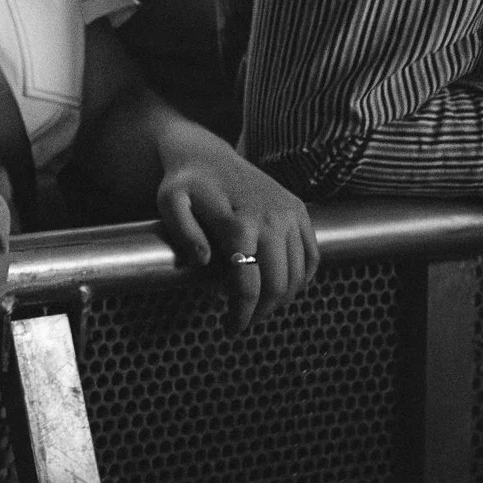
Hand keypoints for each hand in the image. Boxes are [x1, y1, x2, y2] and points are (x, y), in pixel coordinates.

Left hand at [153, 154, 318, 332]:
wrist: (206, 154)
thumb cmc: (185, 184)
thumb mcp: (170, 203)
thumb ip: (183, 232)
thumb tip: (203, 261)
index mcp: (238, 220)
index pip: (247, 281)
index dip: (241, 312)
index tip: (231, 328)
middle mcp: (270, 217)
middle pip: (277, 283)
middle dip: (262, 311)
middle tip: (245, 321)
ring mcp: (289, 213)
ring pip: (298, 274)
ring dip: (282, 298)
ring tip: (260, 306)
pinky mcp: (299, 210)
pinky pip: (312, 255)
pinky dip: (303, 278)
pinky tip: (284, 286)